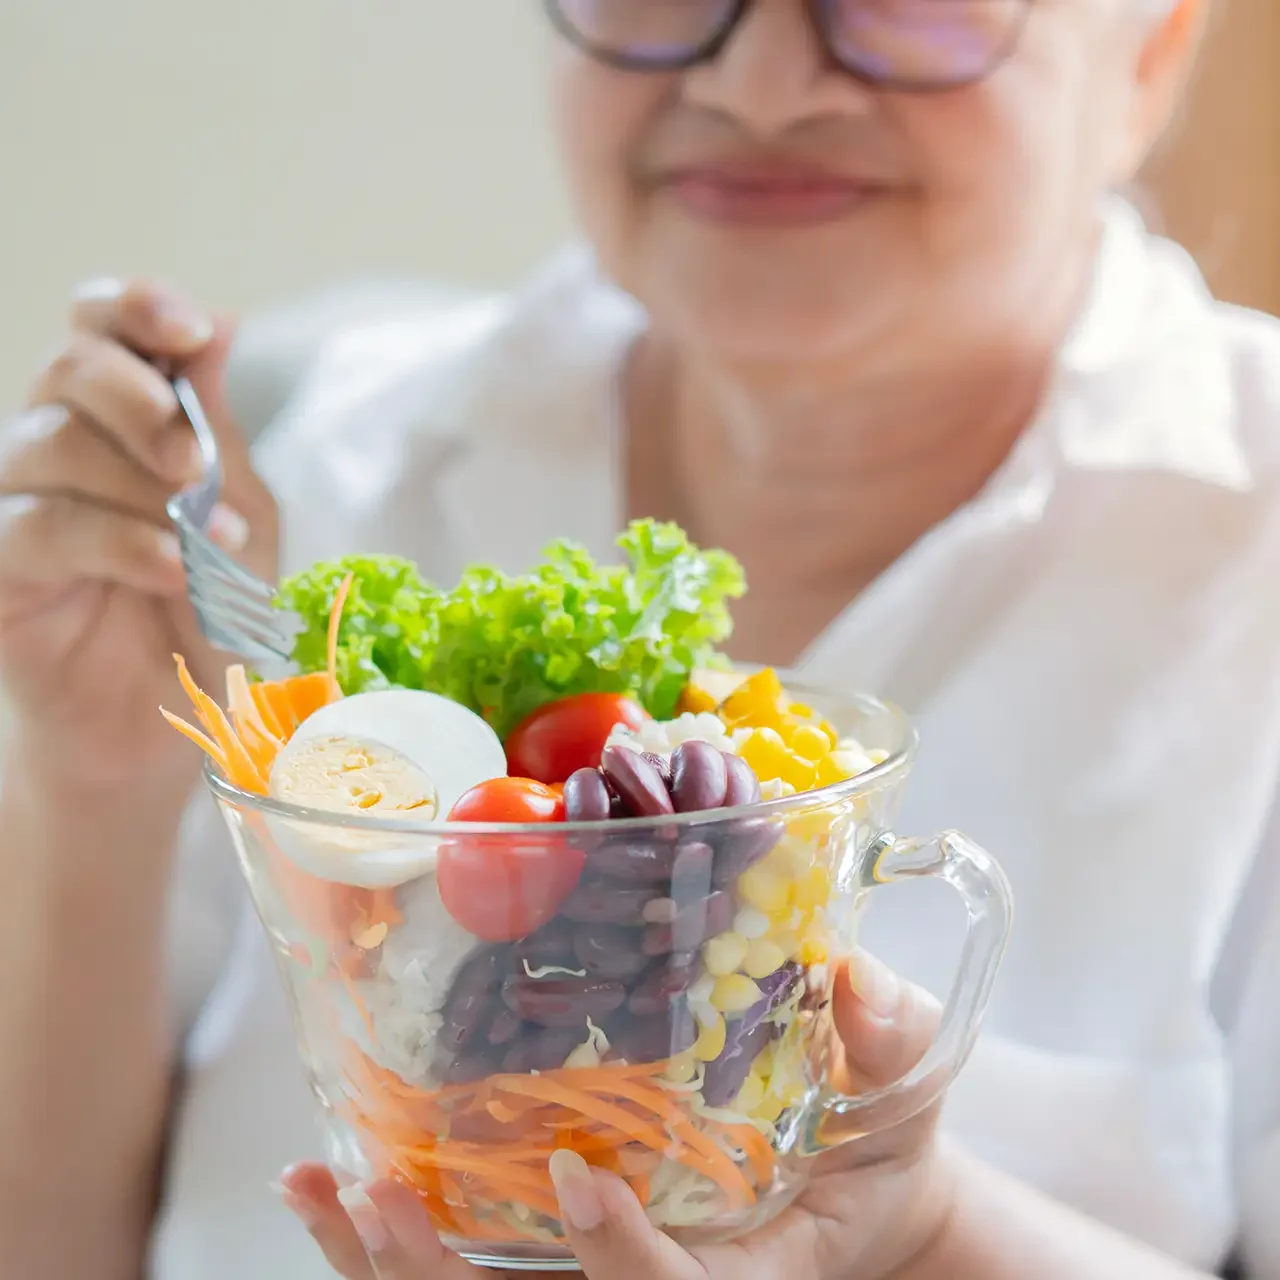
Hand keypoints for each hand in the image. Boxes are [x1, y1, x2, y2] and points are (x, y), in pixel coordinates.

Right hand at [0, 279, 277, 792]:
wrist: (171, 716)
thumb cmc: (209, 606)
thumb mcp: (239, 510)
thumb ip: (218, 424)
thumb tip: (217, 321)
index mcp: (116, 416)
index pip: (99, 328)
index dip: (135, 309)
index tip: (189, 328)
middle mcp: (54, 442)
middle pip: (69, 368)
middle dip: (142, 403)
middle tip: (197, 464)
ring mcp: (15, 500)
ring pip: (52, 443)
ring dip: (145, 490)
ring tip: (213, 544)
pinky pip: (44, 528)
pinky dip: (122, 543)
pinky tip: (174, 569)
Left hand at [277, 953, 954, 1279]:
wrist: (846, 1189)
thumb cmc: (872, 1146)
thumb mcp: (899, 1096)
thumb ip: (889, 1044)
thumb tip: (858, 980)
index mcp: (745, 1278)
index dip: (626, 1259)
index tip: (580, 1180)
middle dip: (449, 1278)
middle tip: (378, 1198)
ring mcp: (596, 1275)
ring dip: (388, 1261)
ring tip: (321, 1185)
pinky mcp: (555, 1253)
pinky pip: (465, 1268)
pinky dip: (381, 1240)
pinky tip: (324, 1181)